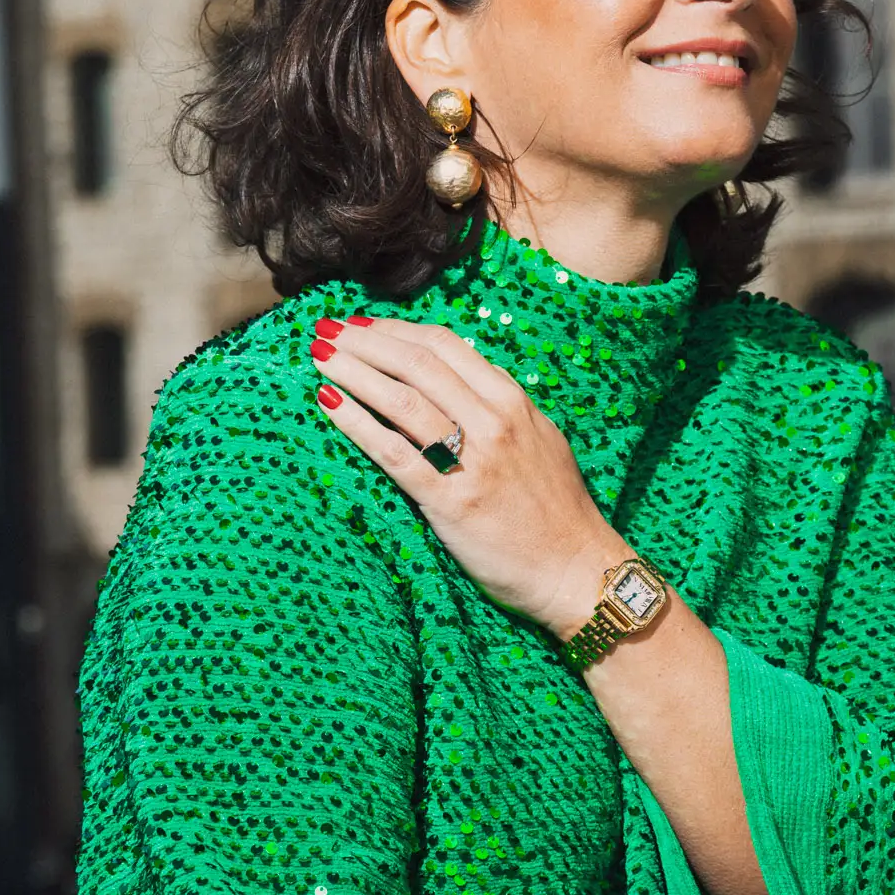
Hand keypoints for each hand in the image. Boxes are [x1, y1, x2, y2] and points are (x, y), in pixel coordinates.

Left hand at [310, 315, 627, 636]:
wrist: (576, 570)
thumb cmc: (558, 510)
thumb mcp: (541, 439)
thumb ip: (502, 407)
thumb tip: (462, 380)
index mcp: (512, 402)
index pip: (445, 345)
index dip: (396, 329)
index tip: (362, 324)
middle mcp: (493, 422)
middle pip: (416, 363)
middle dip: (364, 341)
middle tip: (326, 329)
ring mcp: (472, 461)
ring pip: (401, 400)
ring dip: (353, 371)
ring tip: (318, 356)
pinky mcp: (450, 502)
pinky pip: (393, 454)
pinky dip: (357, 424)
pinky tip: (329, 404)